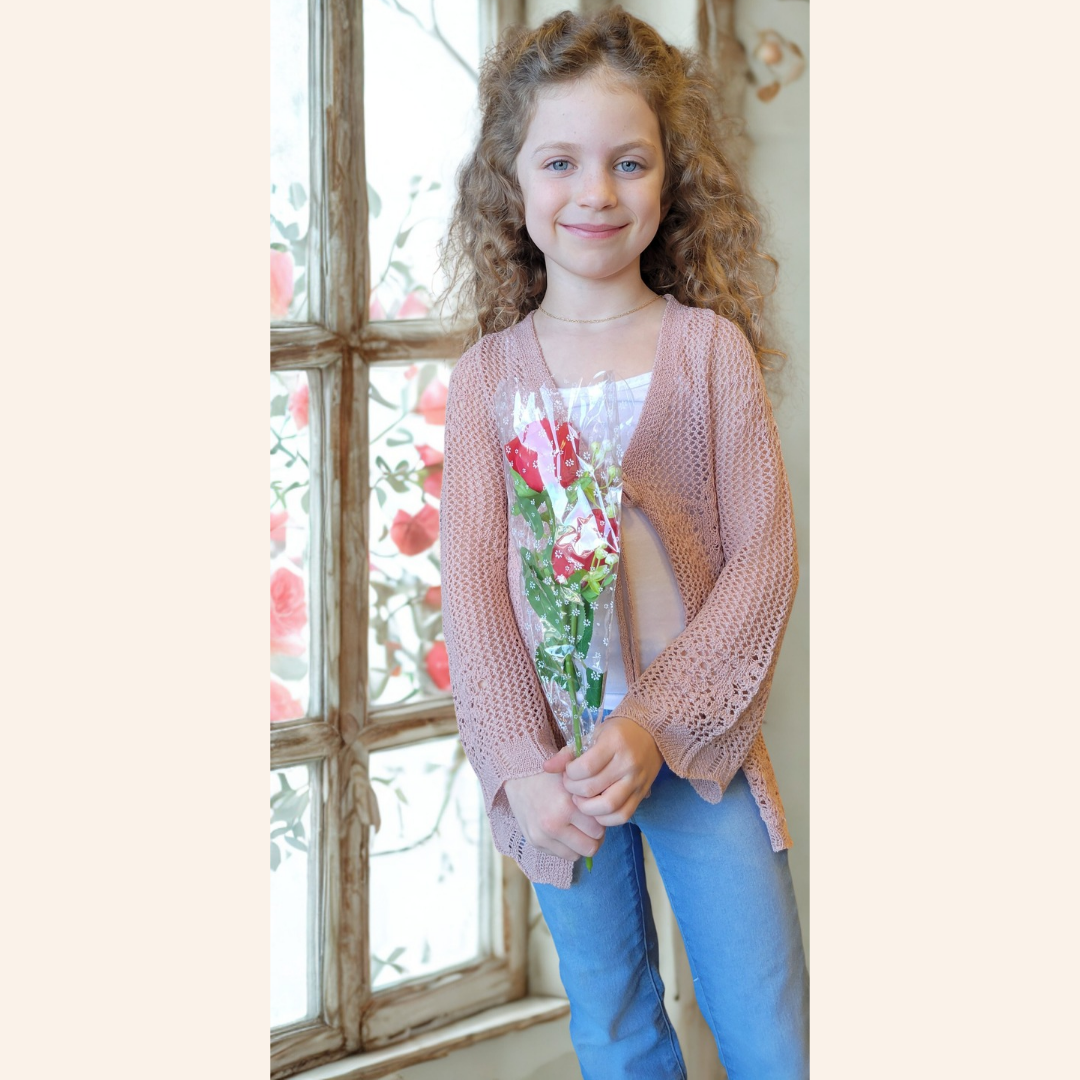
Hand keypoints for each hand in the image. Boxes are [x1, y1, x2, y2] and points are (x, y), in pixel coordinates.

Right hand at [504, 768, 605, 861]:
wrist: (518, 774)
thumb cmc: (551, 774)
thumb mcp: (574, 775)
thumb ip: (593, 790)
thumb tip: (610, 811)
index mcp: (567, 805)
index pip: (599, 830)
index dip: (601, 822)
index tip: (596, 814)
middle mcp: (554, 824)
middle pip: (590, 847)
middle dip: (593, 837)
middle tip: (589, 825)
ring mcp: (542, 836)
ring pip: (575, 855)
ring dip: (579, 844)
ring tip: (576, 829)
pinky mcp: (534, 842)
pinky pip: (560, 855)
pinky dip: (564, 846)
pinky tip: (562, 831)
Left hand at [544, 716, 663, 825]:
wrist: (651, 732)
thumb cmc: (617, 732)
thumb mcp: (593, 734)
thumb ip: (569, 752)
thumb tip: (546, 767)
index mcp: (614, 743)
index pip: (585, 767)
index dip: (570, 774)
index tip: (567, 772)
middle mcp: (627, 763)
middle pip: (593, 789)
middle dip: (574, 791)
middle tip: (570, 787)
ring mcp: (636, 780)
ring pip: (609, 807)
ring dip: (588, 809)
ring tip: (581, 800)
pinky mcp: (642, 794)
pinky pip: (623, 815)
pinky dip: (606, 818)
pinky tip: (596, 810)